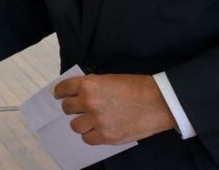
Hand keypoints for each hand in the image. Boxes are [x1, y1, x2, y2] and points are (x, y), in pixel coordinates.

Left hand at [54, 74, 176, 145]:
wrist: (158, 102)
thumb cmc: (137, 87)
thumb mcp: (109, 78)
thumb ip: (92, 85)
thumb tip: (77, 91)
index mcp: (89, 85)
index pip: (63, 89)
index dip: (60, 92)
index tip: (59, 95)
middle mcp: (89, 103)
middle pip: (67, 108)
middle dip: (73, 107)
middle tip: (81, 108)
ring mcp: (97, 121)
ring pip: (75, 125)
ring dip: (81, 122)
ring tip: (92, 120)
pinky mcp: (106, 136)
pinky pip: (87, 139)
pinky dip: (91, 135)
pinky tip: (98, 130)